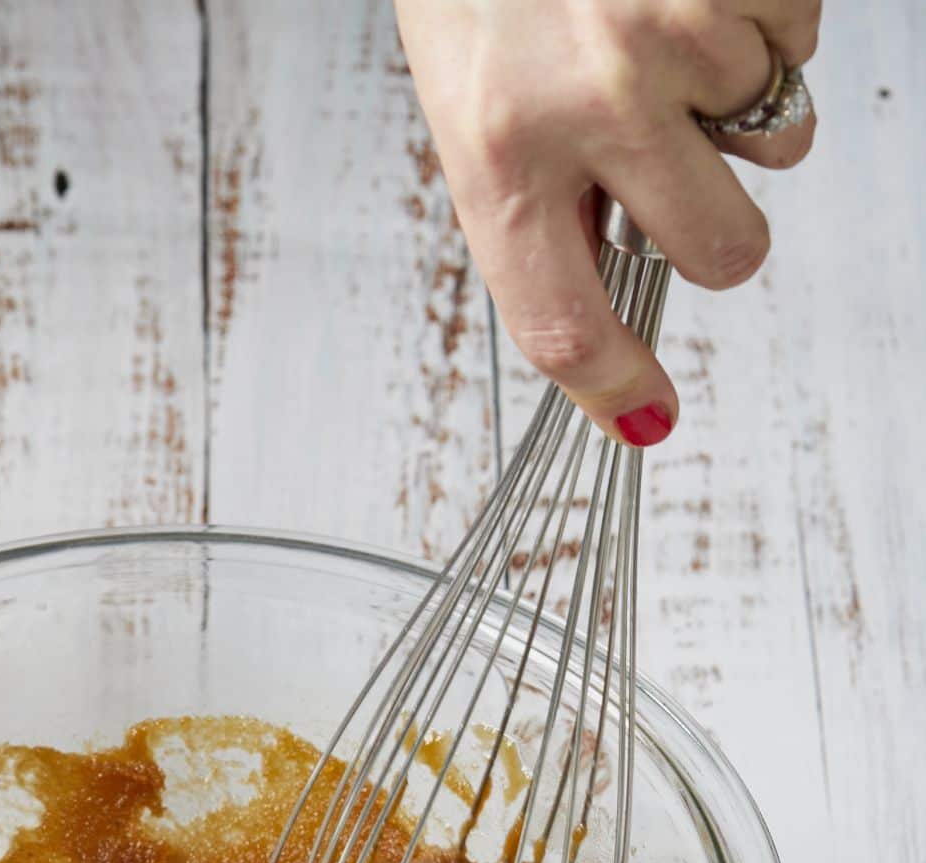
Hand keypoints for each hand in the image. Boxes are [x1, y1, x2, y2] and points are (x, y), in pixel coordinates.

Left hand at [394, 0, 818, 440]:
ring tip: (657, 21)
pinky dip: (761, 12)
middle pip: (720, 251)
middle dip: (721, 226)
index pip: (564, 324)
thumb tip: (615, 277)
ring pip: (774, 130)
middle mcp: (591, 99)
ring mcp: (676, 28)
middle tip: (684, 170)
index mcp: (497, 151)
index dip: (615, 388)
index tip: (645, 416)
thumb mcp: (469, 91)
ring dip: (732, 88)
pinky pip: (799, 34)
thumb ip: (539, 196)